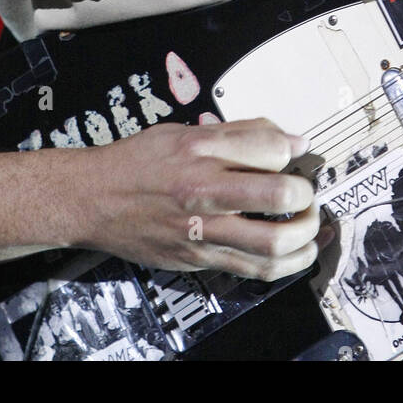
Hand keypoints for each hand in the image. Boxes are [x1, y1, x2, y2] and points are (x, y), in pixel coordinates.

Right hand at [66, 118, 325, 280]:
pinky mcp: (197, 259)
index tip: (298, 150)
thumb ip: (238, 133)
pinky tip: (296, 253)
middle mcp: (202, 191)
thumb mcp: (183, 132)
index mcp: (199, 151)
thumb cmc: (136, 162)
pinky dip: (285, 265)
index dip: (292, 148)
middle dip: (304, 192)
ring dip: (304, 234)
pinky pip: (253, 269)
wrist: (93, 199)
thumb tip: (288, 138)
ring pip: (271, 242)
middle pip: (275, 194)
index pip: (267, 148)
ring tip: (310, 224)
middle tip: (306, 190)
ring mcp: (200, 231)